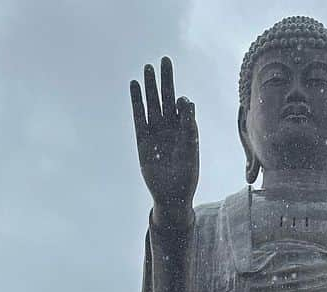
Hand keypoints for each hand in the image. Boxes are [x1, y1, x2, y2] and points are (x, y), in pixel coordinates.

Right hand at [130, 57, 198, 227]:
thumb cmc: (186, 177)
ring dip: (150, 87)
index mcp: (185, 130)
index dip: (182, 102)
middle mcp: (170, 129)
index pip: (183, 108)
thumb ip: (190, 127)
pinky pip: (139, 117)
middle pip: (167, 99)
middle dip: (166, 81)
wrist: (171, 196)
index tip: (182, 101)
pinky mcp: (143, 139)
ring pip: (152, 104)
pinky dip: (136, 101)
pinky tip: (134, 86)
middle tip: (164, 60)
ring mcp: (156, 133)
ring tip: (147, 68)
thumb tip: (187, 103)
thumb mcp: (192, 151)